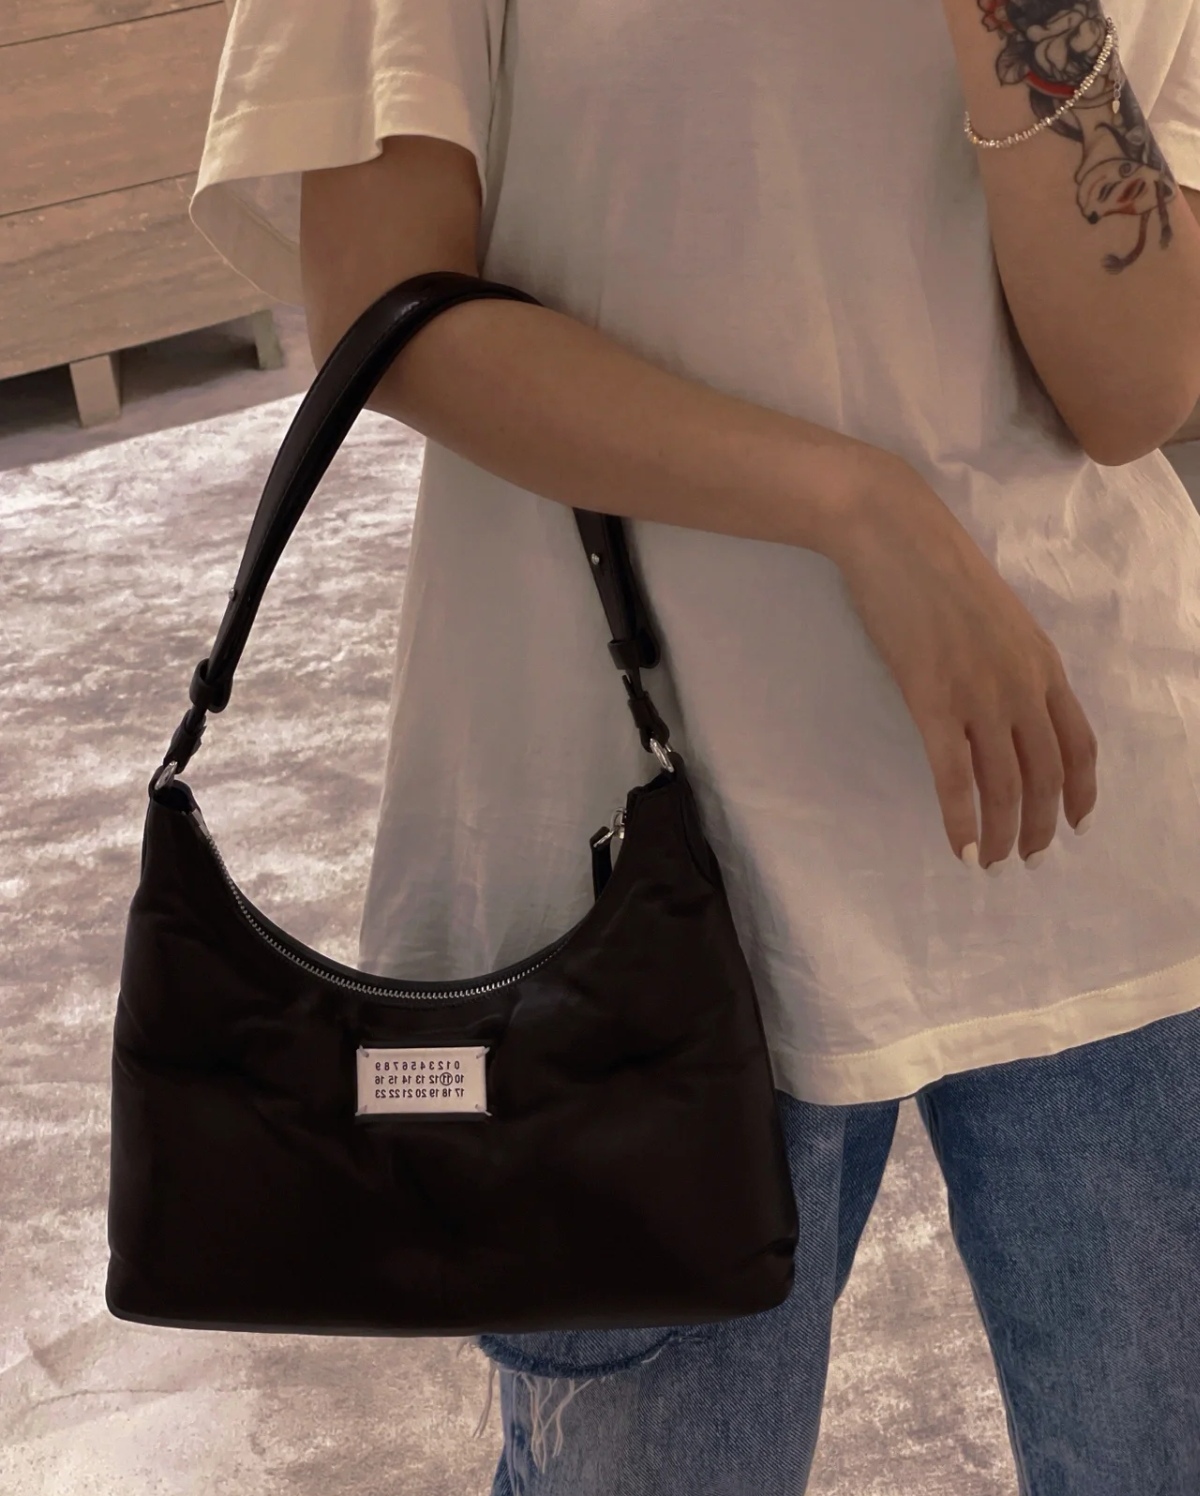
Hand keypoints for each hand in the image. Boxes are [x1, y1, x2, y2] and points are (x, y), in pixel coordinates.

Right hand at [829, 456, 1098, 868]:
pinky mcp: (932, 698)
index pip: (1078, 743)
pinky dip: (960, 817)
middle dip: (1040, 825)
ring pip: (1005, 784)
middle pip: (1046, 774)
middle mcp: (1022, 684)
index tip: (1074, 824)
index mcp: (1042, 662)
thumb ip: (1008, 662)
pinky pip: (954, 775)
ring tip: (990, 860)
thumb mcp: (995, 617)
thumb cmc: (936, 567)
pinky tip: (959, 844)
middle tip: (1025, 857)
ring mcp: (980, 693)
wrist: (894, 533)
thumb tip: (1003, 703)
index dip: (1080, 791)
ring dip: (1001, 832)